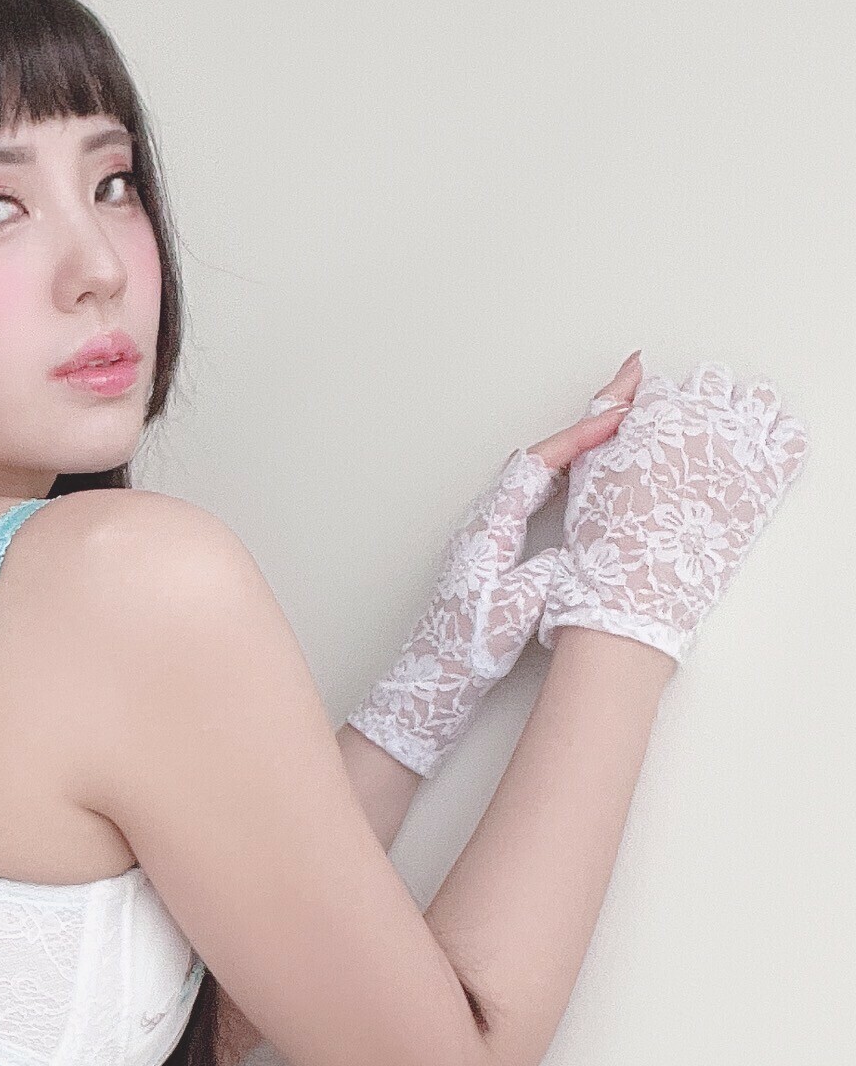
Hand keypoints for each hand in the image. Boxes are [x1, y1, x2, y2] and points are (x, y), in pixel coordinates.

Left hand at [346, 351, 645, 776]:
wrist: (432, 681)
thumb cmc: (468, 648)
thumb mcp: (518, 609)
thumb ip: (549, 572)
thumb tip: (577, 548)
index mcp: (490, 527)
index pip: (540, 466)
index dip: (581, 437)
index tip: (620, 412)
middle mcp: (486, 520)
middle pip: (542, 456)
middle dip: (588, 421)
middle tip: (632, 384)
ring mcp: (490, 531)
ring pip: (541, 471)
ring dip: (581, 443)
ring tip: (622, 414)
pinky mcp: (496, 546)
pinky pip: (538, 493)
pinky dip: (570, 472)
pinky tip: (592, 470)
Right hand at [538, 361, 810, 663]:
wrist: (635, 592)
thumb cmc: (606, 537)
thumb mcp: (587, 463)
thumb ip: (608, 406)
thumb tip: (636, 366)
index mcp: (656, 412)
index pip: (664, 385)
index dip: (655, 409)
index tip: (653, 430)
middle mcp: (703, 420)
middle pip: (712, 381)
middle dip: (698, 402)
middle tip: (688, 436)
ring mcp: (741, 448)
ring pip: (757, 398)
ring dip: (741, 410)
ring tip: (724, 440)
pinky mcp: (769, 477)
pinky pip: (791, 437)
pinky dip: (778, 438)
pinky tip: (756, 454)